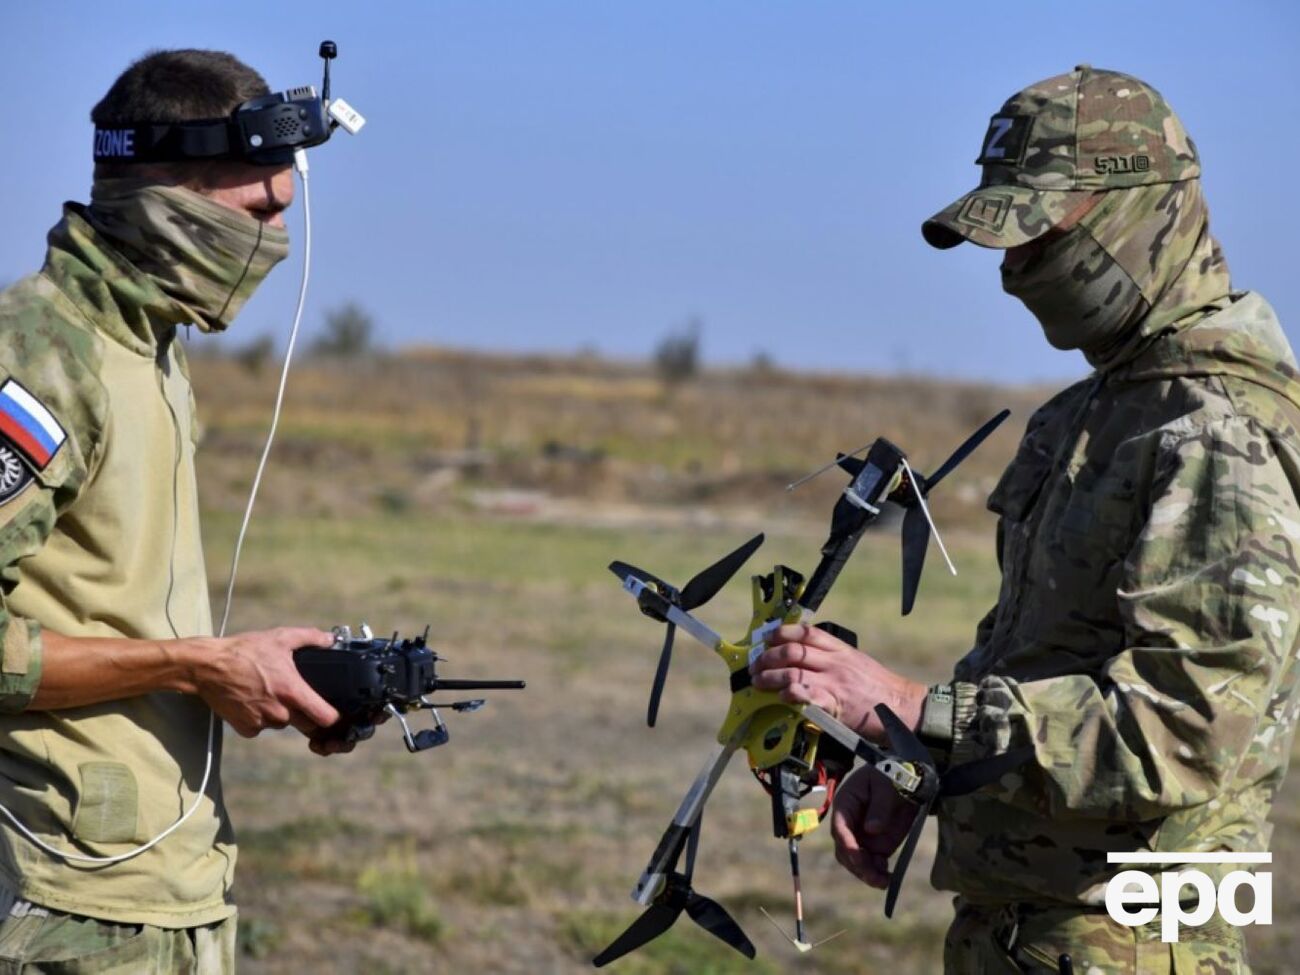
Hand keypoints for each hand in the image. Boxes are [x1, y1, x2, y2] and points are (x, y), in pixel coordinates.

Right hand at [193, 626, 339, 743]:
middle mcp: (279, 712)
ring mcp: (262, 722)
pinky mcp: (246, 729)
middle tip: (292, 694)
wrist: (207, 667)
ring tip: (268, 691)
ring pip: (282, 724)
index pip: (325, 718)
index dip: (332, 716)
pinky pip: (261, 728)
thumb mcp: (280, 637)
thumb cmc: (244, 651)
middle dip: (305, 713)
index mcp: (292, 691)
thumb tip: (329, 639)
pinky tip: (253, 700)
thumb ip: (310, 637)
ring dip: (281, 713)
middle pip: (306, 724)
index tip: (330, 711)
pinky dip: (260, 718)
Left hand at [749, 623, 926, 740]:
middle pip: (794, 651)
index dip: (782, 632)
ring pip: (793, 672)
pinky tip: (781, 696)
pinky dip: (790, 695)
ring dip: (770, 676)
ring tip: (759, 681)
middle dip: (768, 656)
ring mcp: (834, 683)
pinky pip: (807, 697)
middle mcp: (835, 662)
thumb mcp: (856, 661)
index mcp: (840, 649)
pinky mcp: (835, 705)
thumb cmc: (878, 687)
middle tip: (756, 664)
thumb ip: (831, 656)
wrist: (902, 706)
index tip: (767, 637)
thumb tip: (802, 655)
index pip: (807, 632)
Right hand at [831, 765, 918, 888]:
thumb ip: (879, 806)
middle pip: (845, 849)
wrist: (908, 779)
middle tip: (873, 876)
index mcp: (846, 804)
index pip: (840, 827)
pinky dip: (878, 873)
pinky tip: (888, 878)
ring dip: (867, 873)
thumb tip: (872, 829)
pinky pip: (872, 864)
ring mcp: (863, 836)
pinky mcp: (877, 845)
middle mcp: (850, 823)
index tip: (858, 857)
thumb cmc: (891, 775)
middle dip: (857, 864)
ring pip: (856, 861)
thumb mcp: (885, 785)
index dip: (847, 844)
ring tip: (883, 881)